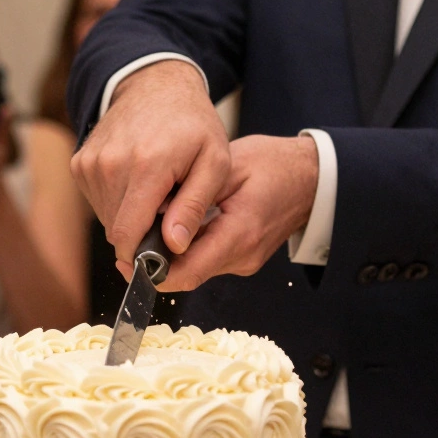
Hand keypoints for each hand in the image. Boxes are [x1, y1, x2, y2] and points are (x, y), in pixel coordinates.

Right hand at [70, 60, 230, 263]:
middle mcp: (110, 165)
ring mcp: (90, 164)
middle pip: (117, 232)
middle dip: (143, 234)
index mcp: (146, 166)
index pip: (128, 234)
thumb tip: (175, 245)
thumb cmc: (193, 126)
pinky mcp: (80, 164)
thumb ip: (195, 206)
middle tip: (169, 215)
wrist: (156, 86)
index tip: (161, 261)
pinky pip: (99, 203)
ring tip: (156, 193)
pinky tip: (138, 183)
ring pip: (107, 220)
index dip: (143, 257)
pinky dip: (119, 202)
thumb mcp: (215, 162)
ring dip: (131, 217)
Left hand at [138, 134, 317, 290]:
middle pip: (188, 274)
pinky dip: (187, 249)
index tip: (126, 260)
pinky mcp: (242, 258)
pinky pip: (207, 260)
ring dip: (171, 255)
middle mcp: (243, 257)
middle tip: (129, 242)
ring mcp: (244, 261)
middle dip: (156, 263)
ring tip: (149, 229)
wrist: (310, 177)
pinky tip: (176, 227)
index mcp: (241, 233)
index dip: (153, 272)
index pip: (188, 271)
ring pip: (195, 268)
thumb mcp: (230, 167)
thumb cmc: (273, 164)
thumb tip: (154, 216)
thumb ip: (194, 197)